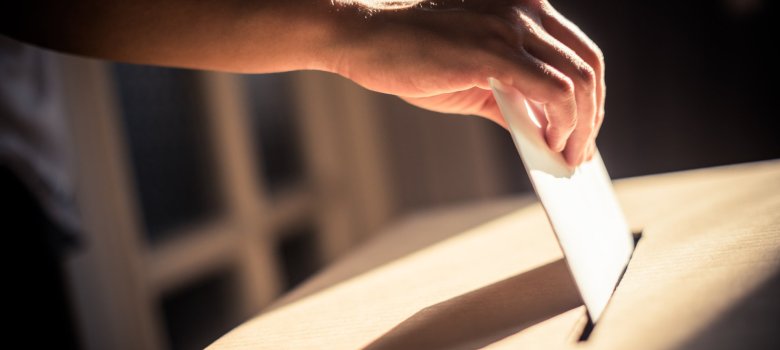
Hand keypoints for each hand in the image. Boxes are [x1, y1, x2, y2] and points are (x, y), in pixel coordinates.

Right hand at [325, 0, 604, 165]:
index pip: (578, 53)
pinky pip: (552, 92)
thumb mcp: (471, 78)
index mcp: (523, 9)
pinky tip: (547, 147)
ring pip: (577, 81)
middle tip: (578, 153)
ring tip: (564, 157)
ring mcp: (511, 27)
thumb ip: (510, 99)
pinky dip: (560, 125)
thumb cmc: (410, 54)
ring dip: (579, 128)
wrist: (363, 36)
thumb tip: (544, 135)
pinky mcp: (494, 51)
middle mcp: (525, 10)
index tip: (583, 133)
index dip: (590, 98)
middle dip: (591, 117)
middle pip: (588, 66)